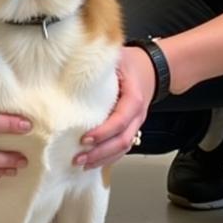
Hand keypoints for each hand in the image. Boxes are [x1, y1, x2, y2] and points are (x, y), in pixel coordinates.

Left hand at [74, 45, 153, 169]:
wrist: (150, 68)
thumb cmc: (131, 64)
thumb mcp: (117, 58)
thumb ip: (100, 64)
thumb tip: (72, 61)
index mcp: (134, 98)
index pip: (120, 120)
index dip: (104, 132)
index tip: (85, 138)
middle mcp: (136, 115)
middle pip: (122, 141)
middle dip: (100, 152)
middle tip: (79, 157)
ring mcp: (135, 124)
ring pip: (123, 148)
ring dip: (103, 159)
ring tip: (82, 164)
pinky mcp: (129, 129)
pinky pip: (121, 148)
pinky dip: (107, 157)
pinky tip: (92, 162)